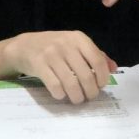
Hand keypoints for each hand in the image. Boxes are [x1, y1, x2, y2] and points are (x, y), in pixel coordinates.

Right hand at [0, 31, 116, 103]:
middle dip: (90, 91)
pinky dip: (60, 94)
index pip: (98, 61)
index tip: (100, 86)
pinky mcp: (39, 65)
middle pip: (86, 75)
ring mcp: (51, 54)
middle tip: (89, 97)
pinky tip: (61, 95)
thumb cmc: (55, 47)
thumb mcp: (76, 45)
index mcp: (79, 38)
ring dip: (77, 96)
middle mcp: (66, 44)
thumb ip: (96, 55)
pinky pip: (55, 85)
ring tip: (77, 99)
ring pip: (71, 83)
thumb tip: (114, 68)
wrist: (24, 46)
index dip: (102, 78)